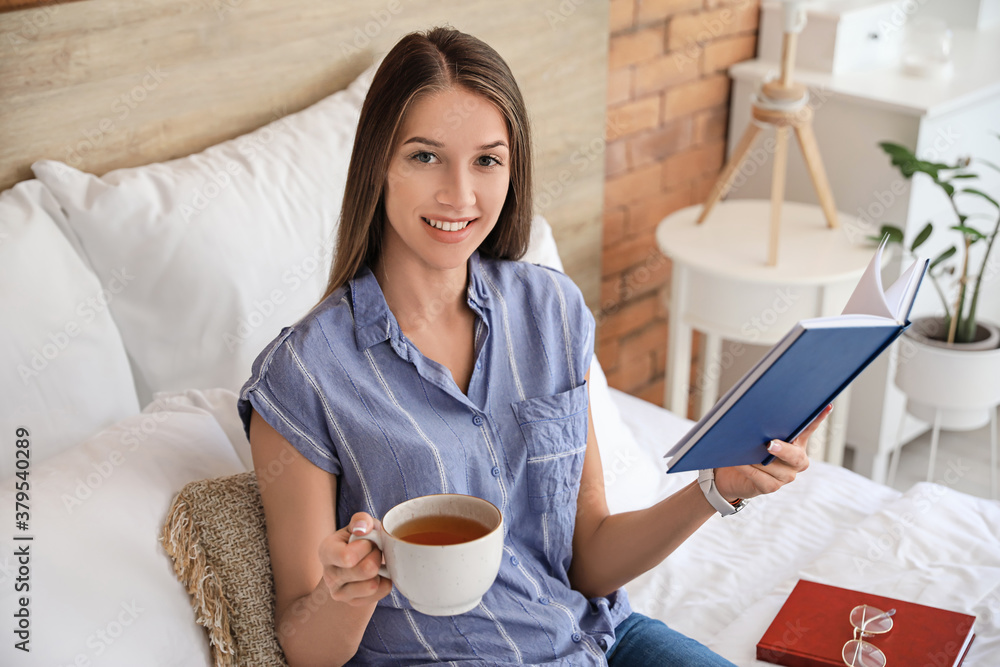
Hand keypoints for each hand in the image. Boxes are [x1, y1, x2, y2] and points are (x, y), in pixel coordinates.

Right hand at [317, 512, 392, 605]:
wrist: (359, 560)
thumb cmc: (360, 539)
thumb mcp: (360, 525)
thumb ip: (361, 520)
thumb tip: (362, 529)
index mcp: (326, 551)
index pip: (347, 557)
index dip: (366, 546)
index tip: (367, 541)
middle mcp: (329, 575)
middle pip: (365, 570)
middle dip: (377, 555)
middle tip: (375, 550)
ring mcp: (339, 593)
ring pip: (372, 585)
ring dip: (380, 569)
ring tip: (374, 561)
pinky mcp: (354, 603)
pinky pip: (381, 592)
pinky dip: (386, 581)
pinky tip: (378, 574)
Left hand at [714, 405, 831, 501]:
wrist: (733, 474)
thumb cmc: (748, 450)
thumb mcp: (758, 436)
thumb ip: (764, 428)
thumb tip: (759, 416)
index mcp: (796, 444)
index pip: (809, 429)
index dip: (818, 419)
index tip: (827, 406)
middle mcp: (796, 461)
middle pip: (795, 456)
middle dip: (783, 450)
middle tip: (769, 444)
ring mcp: (786, 476)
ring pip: (774, 468)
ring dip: (757, 460)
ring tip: (742, 451)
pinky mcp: (771, 487)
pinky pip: (761, 478)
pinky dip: (749, 470)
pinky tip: (740, 463)